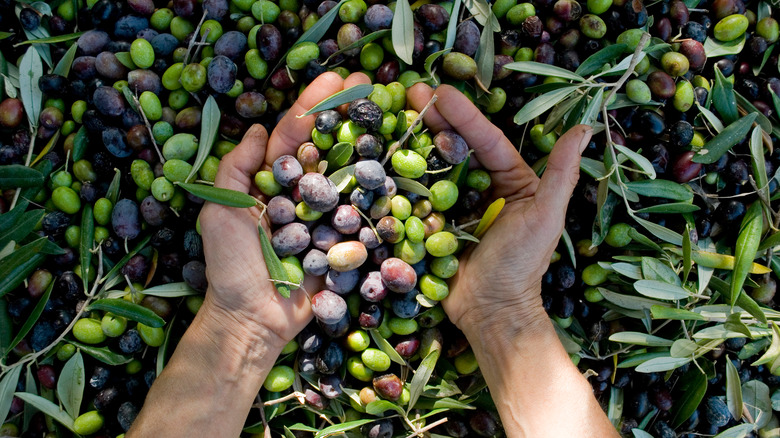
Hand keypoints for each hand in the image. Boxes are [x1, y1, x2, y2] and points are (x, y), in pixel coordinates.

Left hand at [199, 72, 372, 347]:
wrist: (254, 320)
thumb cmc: (232, 266)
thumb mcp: (220, 211)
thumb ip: (236, 169)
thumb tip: (255, 129)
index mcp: (271, 182)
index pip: (294, 135)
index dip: (314, 105)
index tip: (337, 78)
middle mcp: (301, 193)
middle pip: (328, 147)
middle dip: (348, 113)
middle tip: (373, 83)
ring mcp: (325, 216)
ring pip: (349, 175)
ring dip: (368, 143)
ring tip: (390, 113)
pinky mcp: (344, 241)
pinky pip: (363, 214)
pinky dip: (379, 191)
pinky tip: (397, 165)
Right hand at [407, 84, 592, 338]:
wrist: (490, 310)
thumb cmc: (522, 264)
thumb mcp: (545, 216)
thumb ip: (561, 173)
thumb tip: (584, 129)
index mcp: (512, 181)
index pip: (486, 141)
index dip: (465, 116)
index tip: (441, 93)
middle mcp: (482, 187)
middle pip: (457, 146)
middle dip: (435, 118)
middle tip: (411, 91)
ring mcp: (455, 205)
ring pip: (435, 165)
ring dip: (416, 140)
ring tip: (396, 113)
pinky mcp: (432, 222)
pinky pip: (418, 195)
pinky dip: (404, 175)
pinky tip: (387, 154)